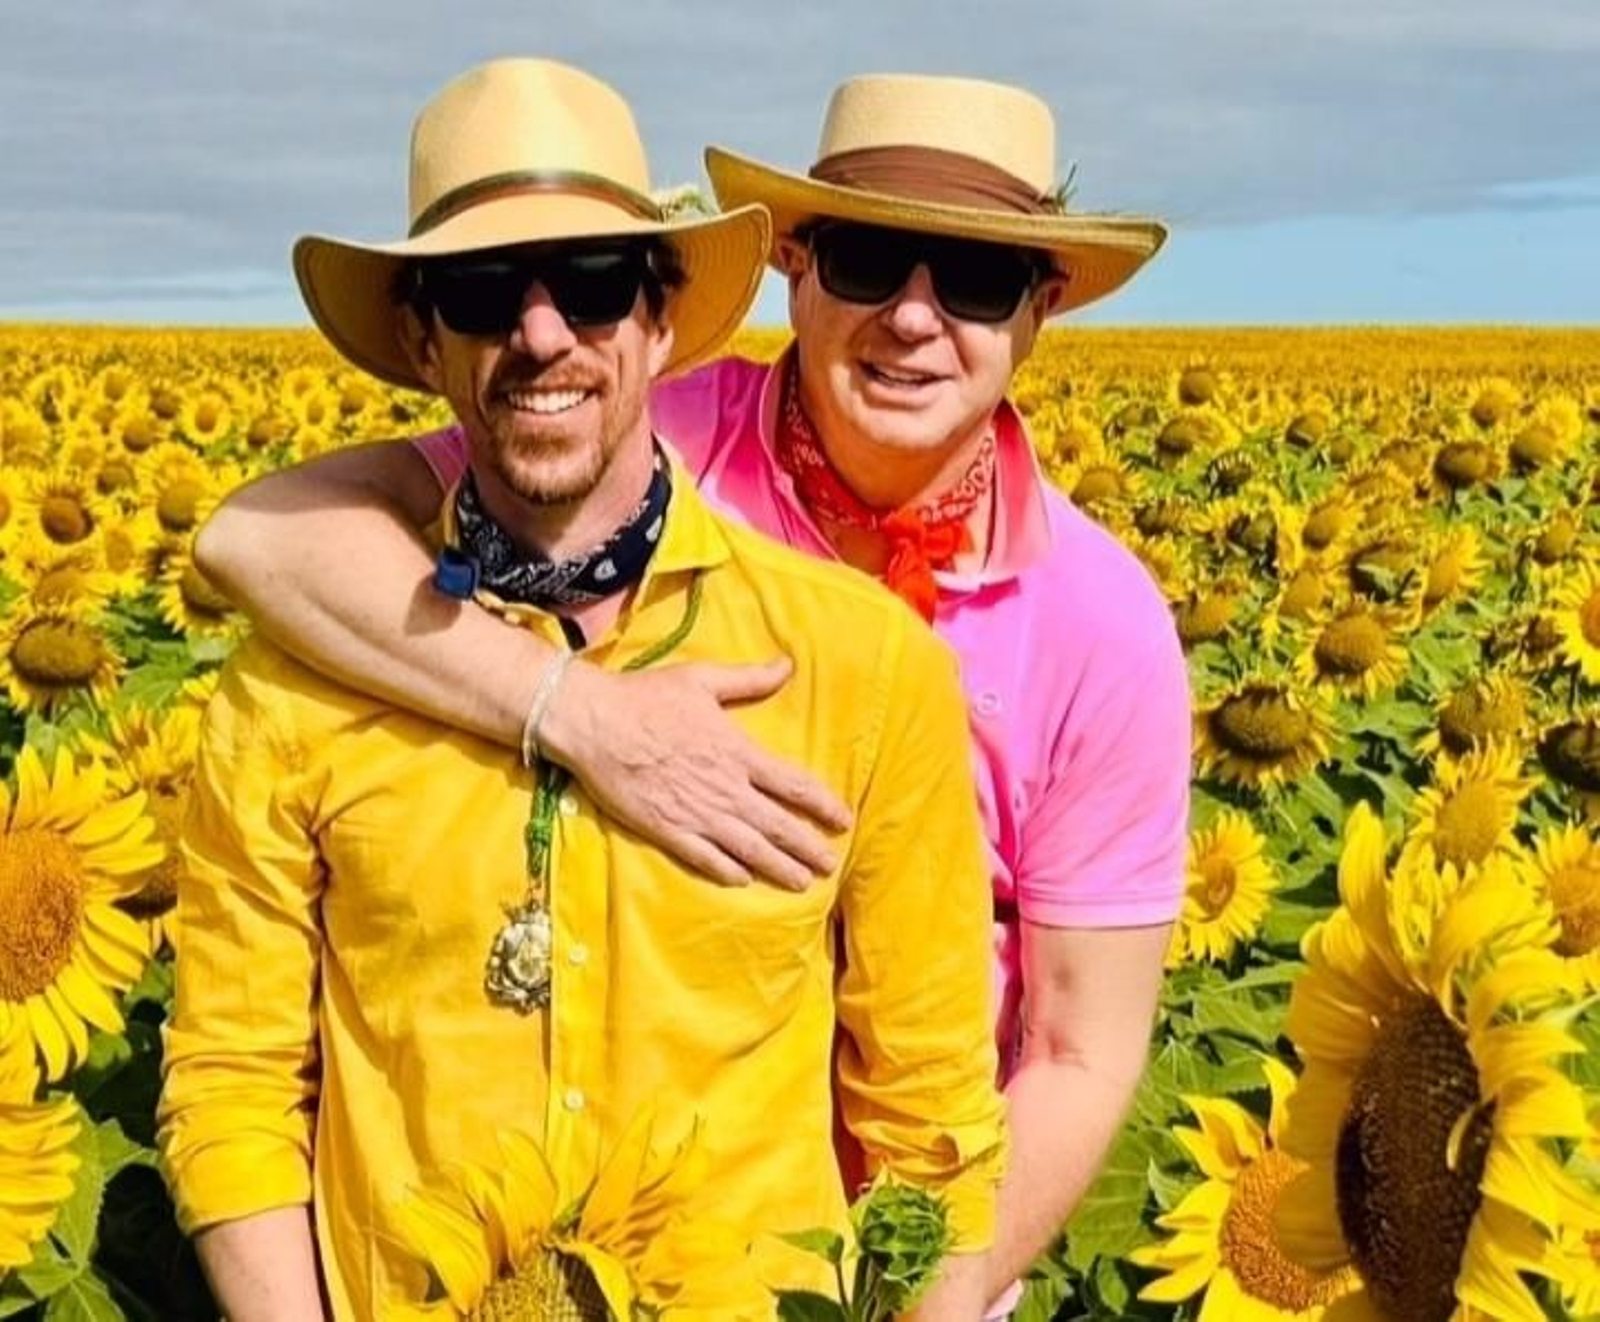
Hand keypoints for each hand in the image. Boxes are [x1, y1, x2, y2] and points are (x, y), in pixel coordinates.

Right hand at [539, 657, 852, 889]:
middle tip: (830, 866)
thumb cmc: (648, 696)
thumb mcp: (703, 679)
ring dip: (778, 867)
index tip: (844, 820)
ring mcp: (696, 814)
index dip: (823, 805)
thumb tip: (788, 665)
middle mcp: (724, 789)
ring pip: (749, 849)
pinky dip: (728, 871)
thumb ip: (749, 679)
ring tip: (801, 882)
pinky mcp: (666, 830)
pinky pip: (705, 858)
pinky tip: (743, 881)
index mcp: (737, 753)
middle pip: (778, 825)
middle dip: (808, 848)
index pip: (793, 785)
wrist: (594, 722)